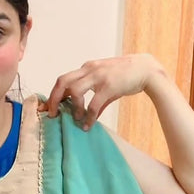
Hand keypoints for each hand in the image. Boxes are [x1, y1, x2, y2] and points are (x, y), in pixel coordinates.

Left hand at [42, 54, 164, 129]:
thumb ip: (95, 98)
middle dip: (54, 99)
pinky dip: (88, 117)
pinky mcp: (109, 86)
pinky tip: (88, 126)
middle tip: (53, 115)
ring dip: (73, 108)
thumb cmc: (126, 76)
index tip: (47, 108)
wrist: (146, 69)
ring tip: (76, 120)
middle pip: (63, 82)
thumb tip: (88, 117)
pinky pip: (93, 104)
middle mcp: (90, 69)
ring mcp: (99, 76)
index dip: (53, 94)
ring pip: (75, 91)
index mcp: (87, 68)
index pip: (63, 79)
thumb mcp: (106, 84)